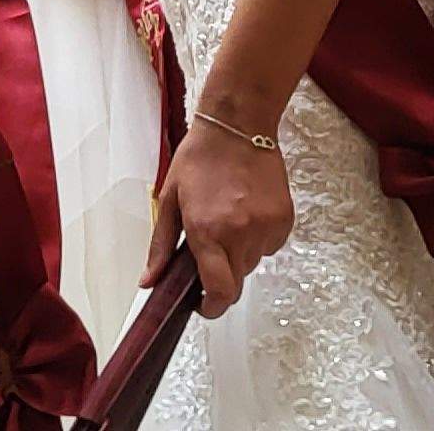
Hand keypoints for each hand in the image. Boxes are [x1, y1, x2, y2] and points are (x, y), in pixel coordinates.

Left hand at [148, 116, 293, 317]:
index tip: (203, 305)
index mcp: (207, 231)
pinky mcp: (284, 220)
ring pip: (253, 263)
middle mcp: (240, 234)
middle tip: (210, 247)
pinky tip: (246, 213)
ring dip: (239, 254)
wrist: (238, 127)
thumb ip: (160, 247)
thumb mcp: (170, 200)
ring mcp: (266, 227)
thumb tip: (148, 282)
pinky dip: (258, 239)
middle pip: (236, 281)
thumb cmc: (199, 159)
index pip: (219, 292)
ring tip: (228, 219)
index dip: (211, 307)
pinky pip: (270, 245)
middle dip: (221, 275)